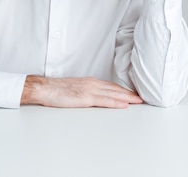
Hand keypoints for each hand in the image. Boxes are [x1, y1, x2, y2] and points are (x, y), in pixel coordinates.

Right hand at [21, 76, 142, 108]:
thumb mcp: (74, 89)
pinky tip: (124, 105)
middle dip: (129, 93)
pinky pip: (104, 100)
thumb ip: (85, 92)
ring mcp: (90, 90)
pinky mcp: (86, 98)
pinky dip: (116, 102)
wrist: (45, 88)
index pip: (111, 86)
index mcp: (90, 82)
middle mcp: (92, 84)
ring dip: (127, 97)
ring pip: (113, 93)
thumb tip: (93, 98)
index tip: (133, 94)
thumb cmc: (56, 90)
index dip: (123, 90)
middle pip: (115, 89)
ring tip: (138, 101)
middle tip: (142, 97)